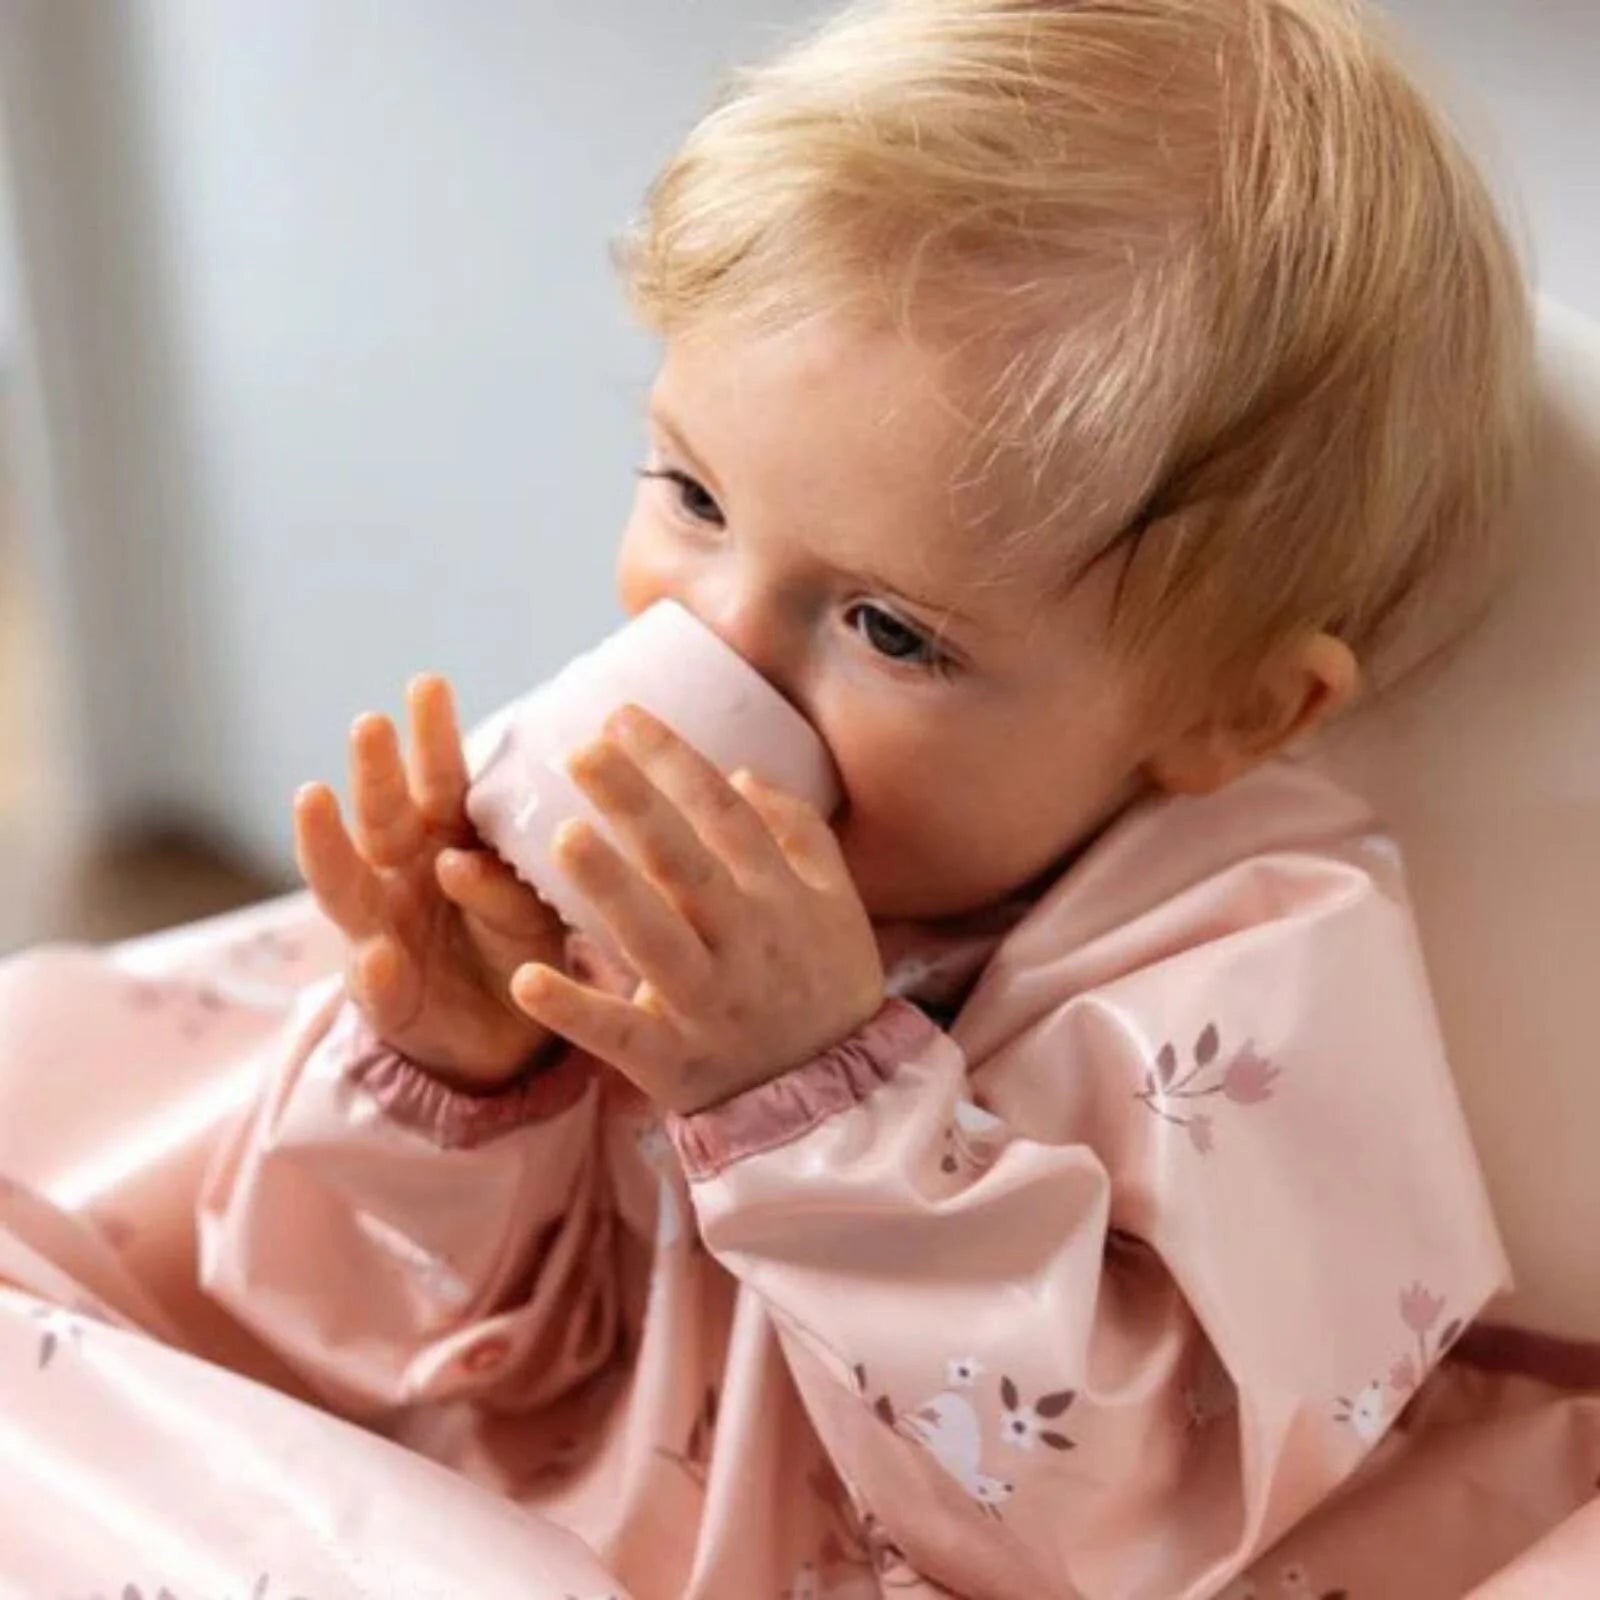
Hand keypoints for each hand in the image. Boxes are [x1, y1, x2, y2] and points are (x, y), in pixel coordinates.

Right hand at [293, 674, 570, 1090]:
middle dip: (374, 770)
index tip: (430, 683)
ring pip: (344, 882)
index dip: (433, 737)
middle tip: (370, 722)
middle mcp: (400, 874)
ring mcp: (379, 930)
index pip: (439, 781)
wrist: (505, 1036)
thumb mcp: (536, 909)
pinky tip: (379, 955)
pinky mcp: (383, 997)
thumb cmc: (516, 947)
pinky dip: (375, 971)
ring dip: (326, 840)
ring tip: (312, 798)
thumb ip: (509, 883)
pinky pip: (377, 983)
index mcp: (446, 840)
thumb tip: (459, 861)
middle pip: (382, 815)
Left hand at [505, 702, 884, 1114]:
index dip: (675, 763)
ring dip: (611, 891)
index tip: (622, 716)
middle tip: (582, 752)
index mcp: (780, 899)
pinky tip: (527, 979)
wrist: (834, 1100)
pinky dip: (575, 1010)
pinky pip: (621, 1034)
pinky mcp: (673, 1062)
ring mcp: (709, 1005)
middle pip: (687, 865)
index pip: (726, 816)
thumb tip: (744, 774)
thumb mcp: (836, 906)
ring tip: (564, 838)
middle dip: (636, 805)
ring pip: (656, 941)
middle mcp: (746, 945)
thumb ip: (799, 836)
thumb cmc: (825, 987)